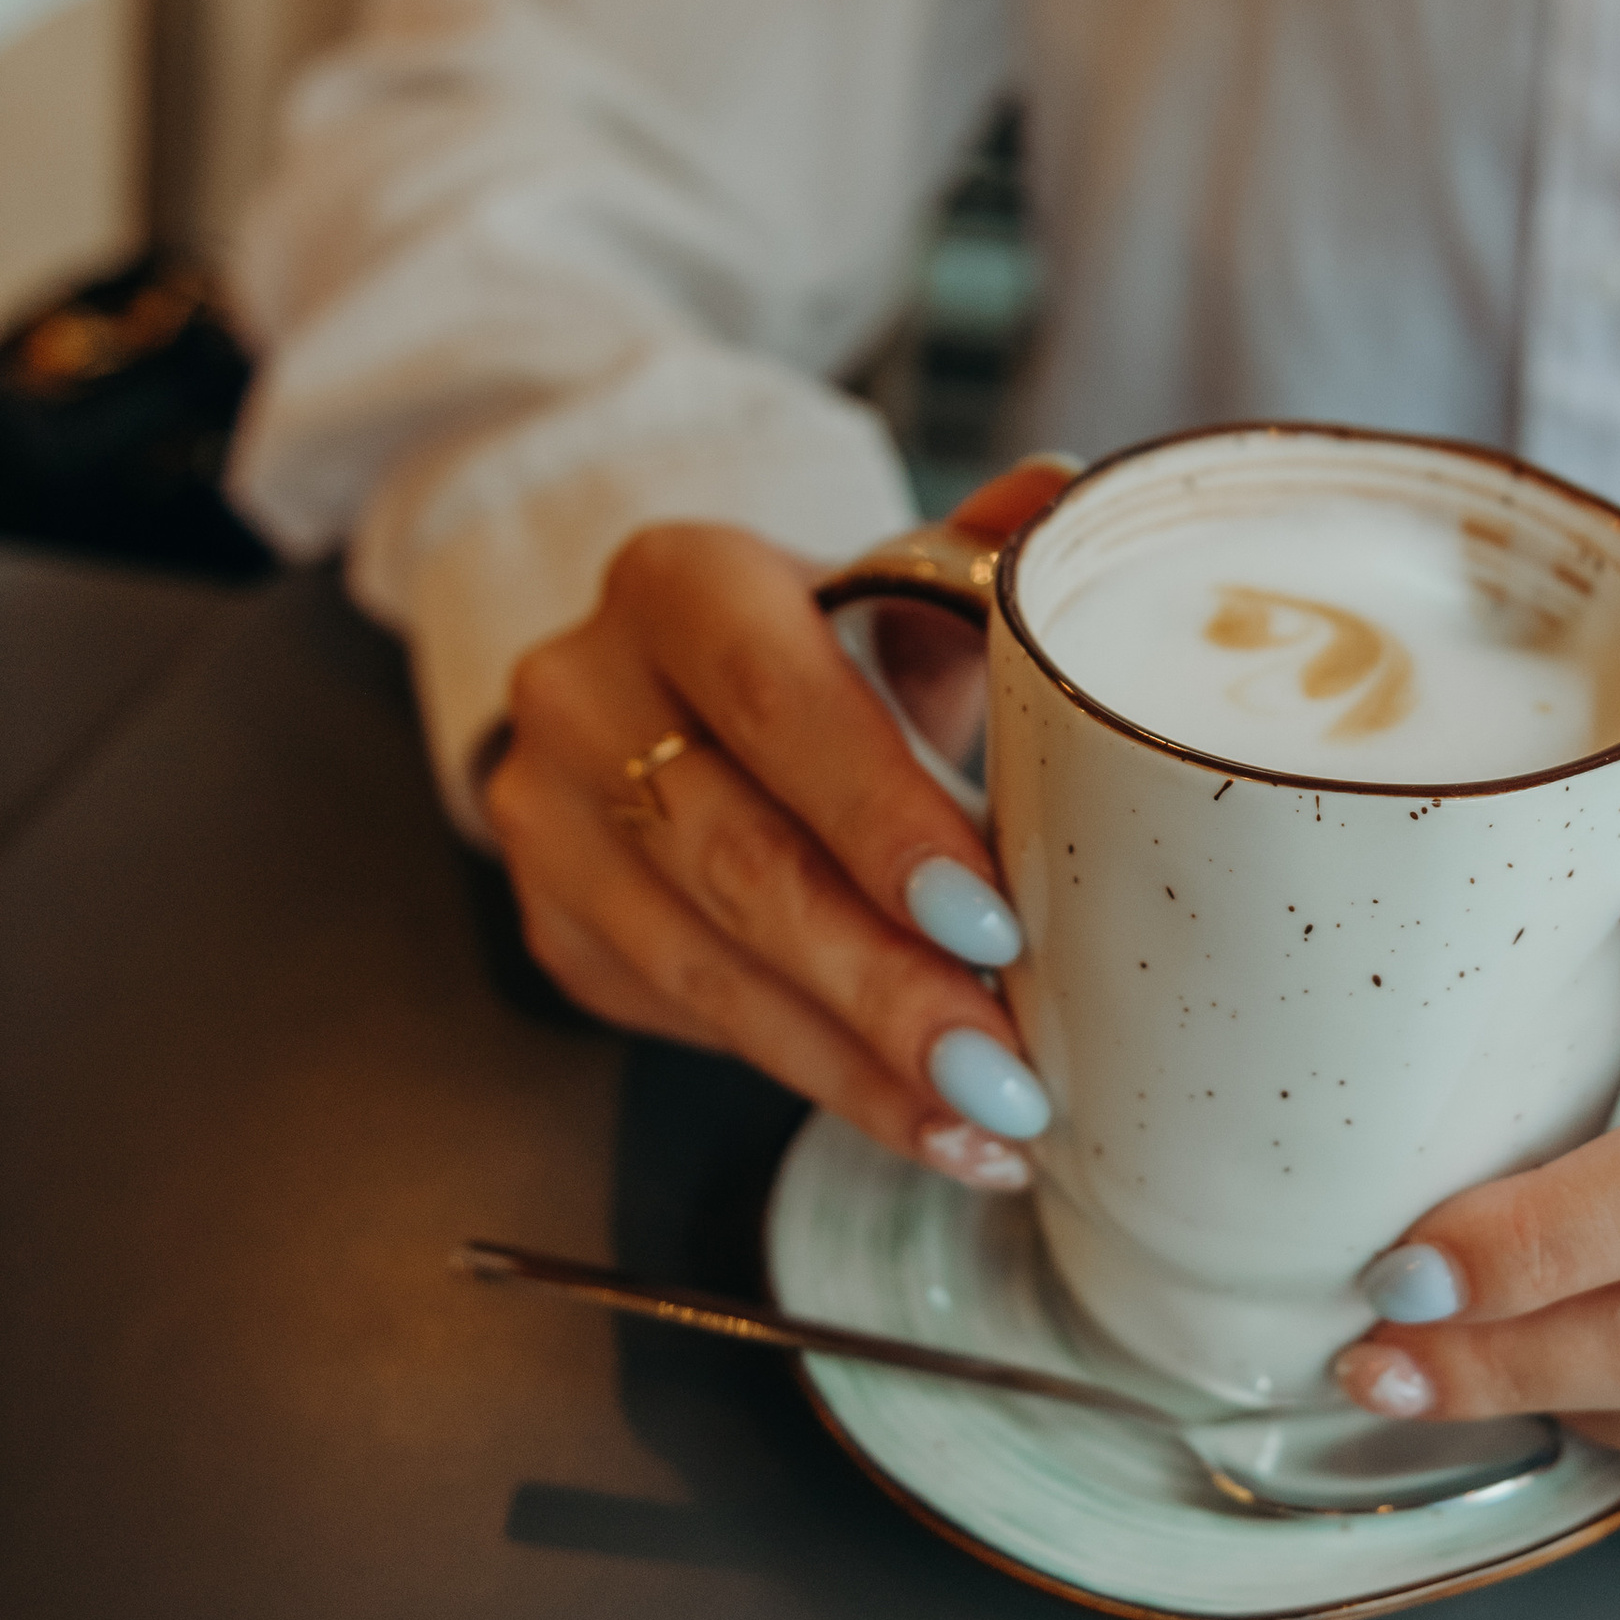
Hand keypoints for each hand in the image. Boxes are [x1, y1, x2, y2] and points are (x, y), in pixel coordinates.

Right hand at [485, 466, 1069, 1186]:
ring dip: (858, 1063)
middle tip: (1005, 1071)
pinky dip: (818, 1078)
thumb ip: (976, 558)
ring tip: (984, 1122)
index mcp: (676, 581)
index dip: (882, 819)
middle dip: (885, 984)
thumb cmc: (817, 643)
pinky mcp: (559, 925)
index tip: (993, 920)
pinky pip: (691, 1022)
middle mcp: (582, 694)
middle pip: (741, 862)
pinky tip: (921, 1120)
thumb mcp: (890, 584)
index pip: (774, 701)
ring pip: (708, 966)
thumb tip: (1067, 497)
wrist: (664, 695)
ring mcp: (551, 821)